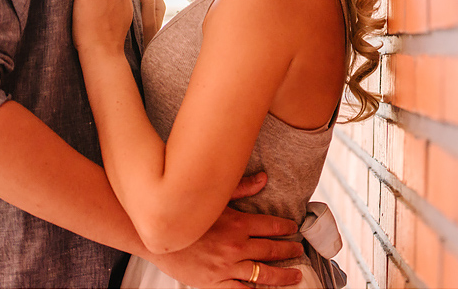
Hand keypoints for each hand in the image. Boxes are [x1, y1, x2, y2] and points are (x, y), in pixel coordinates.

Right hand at [147, 173, 303, 287]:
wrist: (158, 236)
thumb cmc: (186, 215)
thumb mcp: (214, 198)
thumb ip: (242, 188)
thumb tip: (264, 179)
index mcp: (238, 224)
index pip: (272, 226)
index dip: (287, 228)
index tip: (295, 229)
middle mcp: (236, 247)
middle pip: (272, 250)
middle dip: (290, 250)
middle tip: (300, 251)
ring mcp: (226, 267)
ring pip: (263, 274)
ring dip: (283, 275)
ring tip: (295, 276)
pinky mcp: (215, 283)